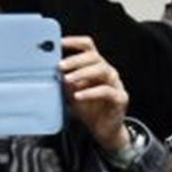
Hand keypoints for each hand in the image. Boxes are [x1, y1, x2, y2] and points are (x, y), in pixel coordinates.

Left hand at [59, 35, 128, 151]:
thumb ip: (65, 80)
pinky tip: (78, 95)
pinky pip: (106, 91)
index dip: (75, 42)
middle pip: (94, 57)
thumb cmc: (88, 109)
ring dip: (82, 73)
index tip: (59, 43)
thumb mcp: (71, 92)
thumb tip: (51, 70)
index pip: (88, 47)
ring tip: (67, 80)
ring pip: (102, 70)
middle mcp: (107, 72)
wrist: (103, 129)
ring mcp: (116, 84)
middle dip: (76, 60)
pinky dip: (90, 92)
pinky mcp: (120, 98)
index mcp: (96, 66)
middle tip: (60, 66)